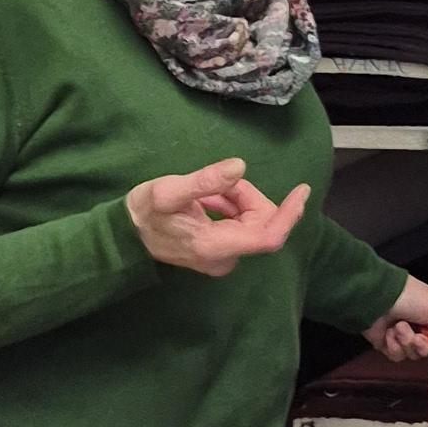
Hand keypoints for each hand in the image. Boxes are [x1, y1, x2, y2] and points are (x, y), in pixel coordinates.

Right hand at [127, 160, 307, 277]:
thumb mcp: (168, 191)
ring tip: (205, 193)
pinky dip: (230, 206)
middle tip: (217, 183)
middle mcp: (225, 259)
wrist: (125, 237)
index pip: (268, 237)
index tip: (302, 190)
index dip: (289, 214)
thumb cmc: (145, 213)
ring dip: (236, 199)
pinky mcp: (220, 253)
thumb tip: (240, 167)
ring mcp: (223, 258)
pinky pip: (240, 224)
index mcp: (216, 247)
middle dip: (246, 196)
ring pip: (250, 220)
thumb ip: (205, 181)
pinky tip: (206, 201)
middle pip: (260, 221)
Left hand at [363, 272, 427, 367]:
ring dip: (407, 342)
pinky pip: (398, 355)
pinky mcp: (390, 345)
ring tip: (399, 327)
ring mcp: (406, 336)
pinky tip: (389, 332)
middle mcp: (423, 325)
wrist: (375, 300)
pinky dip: (394, 344)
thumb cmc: (410, 298)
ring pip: (414, 354)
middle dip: (425, 345)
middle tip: (419, 337)